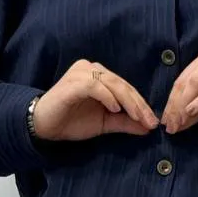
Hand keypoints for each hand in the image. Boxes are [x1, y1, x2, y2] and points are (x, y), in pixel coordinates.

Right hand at [34, 59, 159, 140]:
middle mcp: (90, 68)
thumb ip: (124, 122)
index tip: (152, 122)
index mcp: (99, 75)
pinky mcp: (73, 82)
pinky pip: (95, 85)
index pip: (125, 87)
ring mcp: (81, 73)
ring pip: (112, 82)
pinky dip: (107, 96)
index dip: (140, 104)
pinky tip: (115, 109)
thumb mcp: (104, 123)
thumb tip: (148, 128)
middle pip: (121, 83)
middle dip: (138, 104)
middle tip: (150, 121)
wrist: (45, 126)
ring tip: (137, 116)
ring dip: (127, 101)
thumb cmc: (72, 121)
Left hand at [161, 46, 197, 133]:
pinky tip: (191, 112)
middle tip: (170, 125)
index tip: (166, 121)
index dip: (171, 100)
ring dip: (184, 105)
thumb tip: (176, 124)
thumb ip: (196, 110)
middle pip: (186, 80)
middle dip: (175, 105)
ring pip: (196, 82)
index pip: (183, 78)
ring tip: (178, 122)